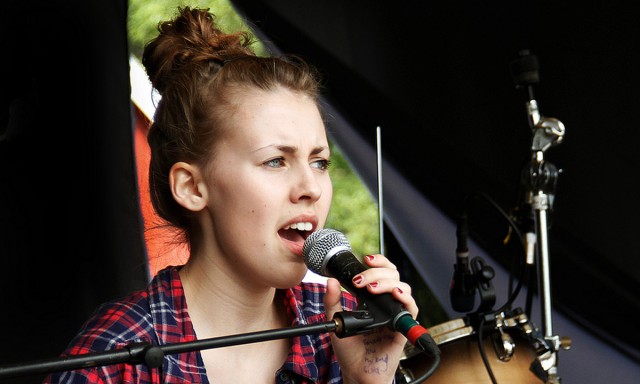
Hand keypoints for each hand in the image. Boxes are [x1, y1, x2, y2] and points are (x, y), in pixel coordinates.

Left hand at [324, 254, 417, 383]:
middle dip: (377, 272)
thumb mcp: (336, 320)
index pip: (382, 272)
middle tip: (360, 280)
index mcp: (373, 299)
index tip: (365, 259)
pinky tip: (395, 294)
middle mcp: (387, 304)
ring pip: (403, 287)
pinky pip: (411, 308)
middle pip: (393, 275)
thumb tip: (330, 280)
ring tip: (371, 288)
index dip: (378, 262)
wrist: (357, 372)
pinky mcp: (403, 327)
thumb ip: (333, 301)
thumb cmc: (350, 350)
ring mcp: (396, 314)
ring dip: (388, 282)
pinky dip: (405, 298)